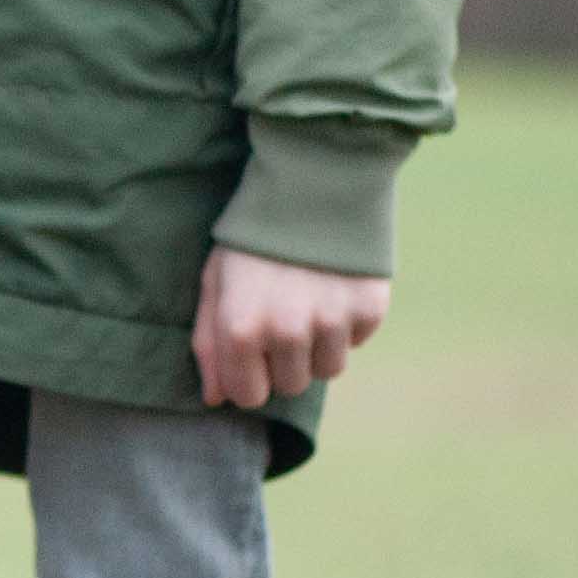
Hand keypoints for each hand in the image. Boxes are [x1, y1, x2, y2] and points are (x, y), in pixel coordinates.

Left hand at [192, 246, 390, 408]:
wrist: (315, 179)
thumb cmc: (254, 237)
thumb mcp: (215, 283)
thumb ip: (209, 345)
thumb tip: (216, 398)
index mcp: (241, 331)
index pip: (250, 397)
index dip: (250, 377)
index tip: (254, 352)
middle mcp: (286, 332)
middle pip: (292, 386)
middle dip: (285, 361)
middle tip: (284, 317)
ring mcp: (331, 320)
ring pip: (328, 370)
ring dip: (320, 346)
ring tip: (311, 303)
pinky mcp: (368, 305)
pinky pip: (358, 341)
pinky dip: (349, 322)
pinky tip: (336, 287)